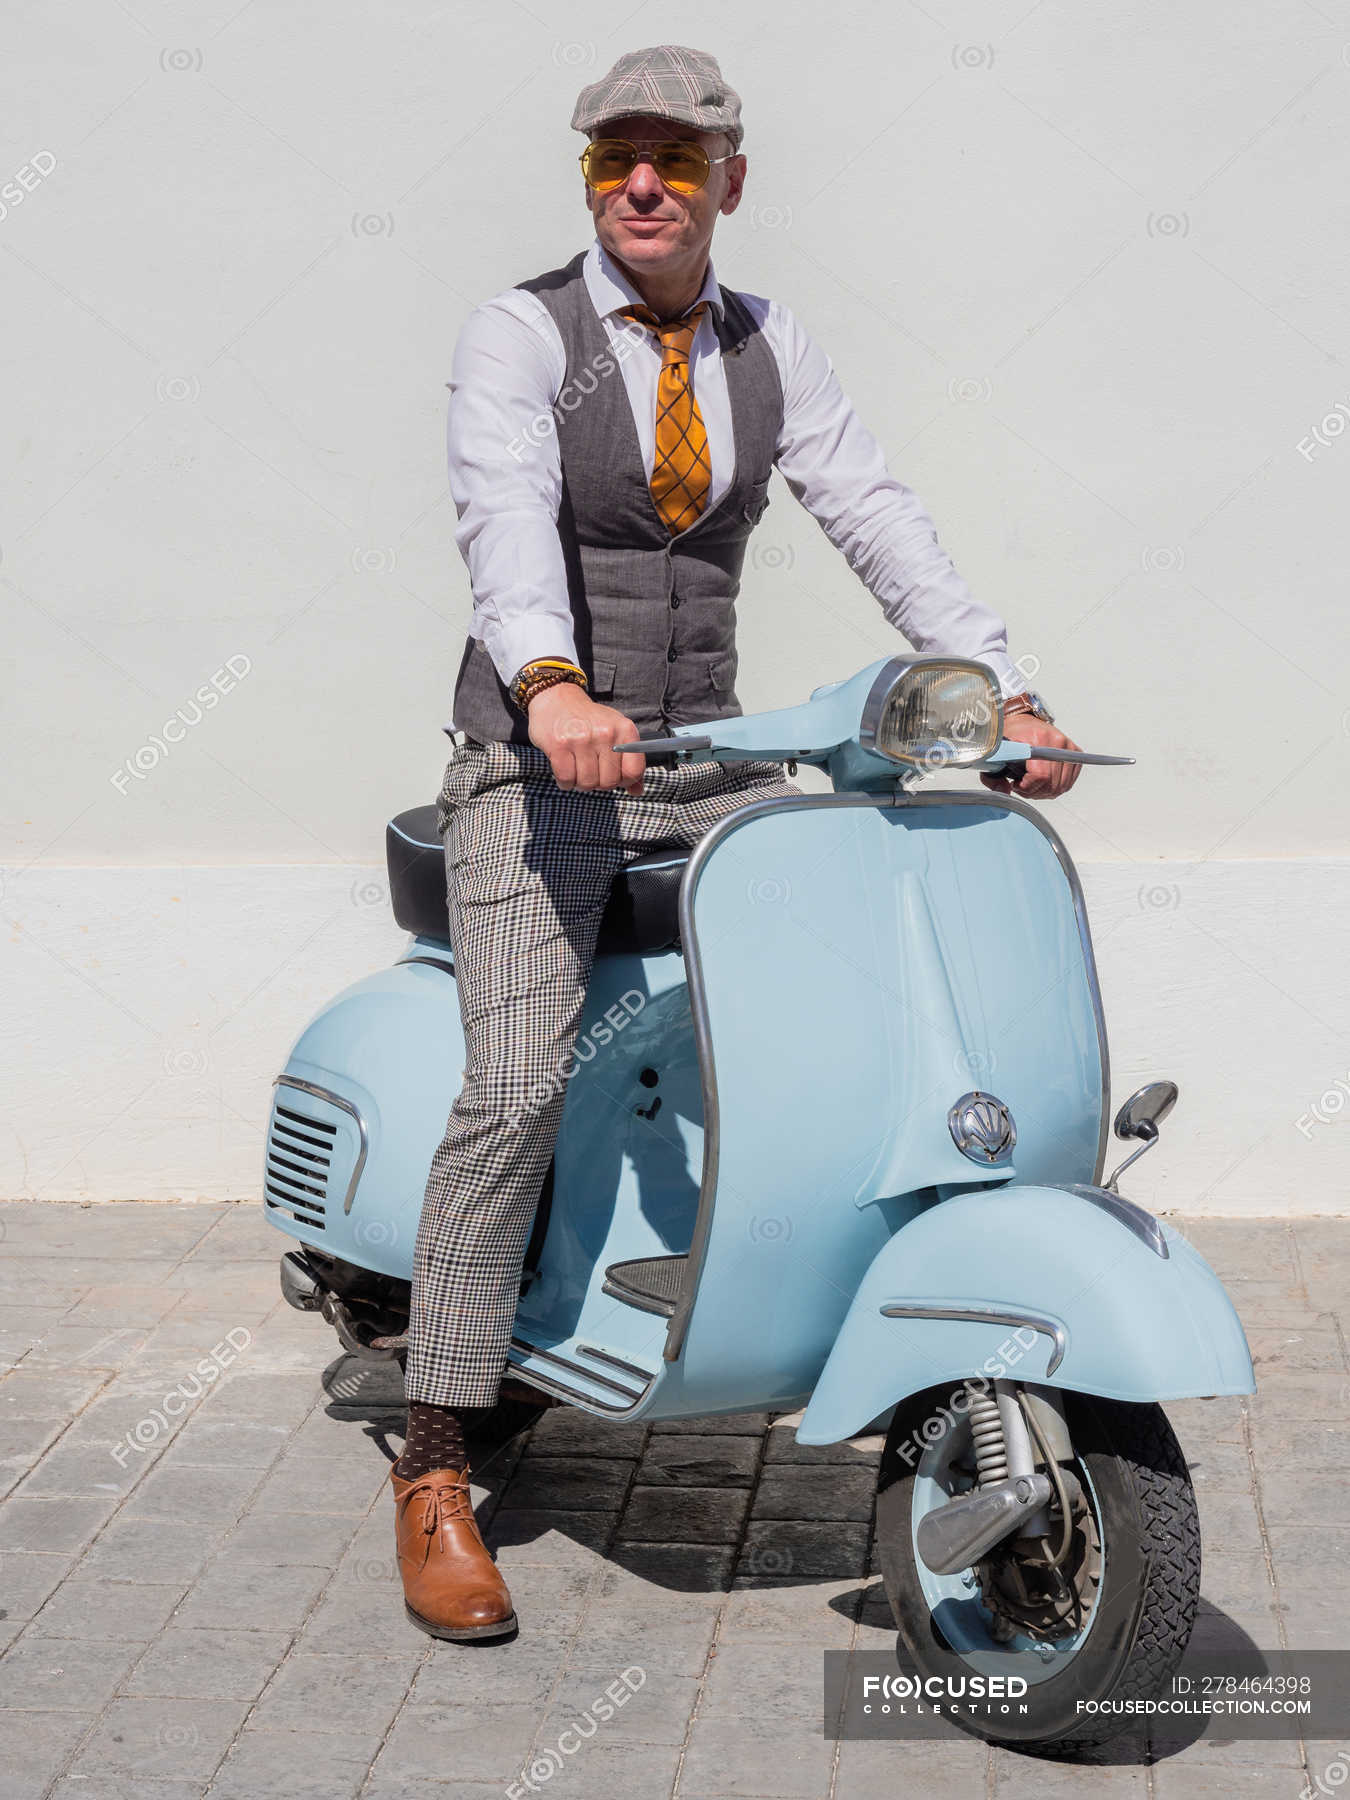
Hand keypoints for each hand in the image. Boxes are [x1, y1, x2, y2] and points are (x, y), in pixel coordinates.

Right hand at [527, 683, 646, 794]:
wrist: (557, 698)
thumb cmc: (589, 720)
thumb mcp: (615, 732)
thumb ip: (629, 761)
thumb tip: (637, 791)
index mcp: (625, 729)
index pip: (633, 771)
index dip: (625, 781)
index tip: (615, 776)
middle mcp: (606, 733)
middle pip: (609, 782)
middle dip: (599, 783)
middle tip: (591, 771)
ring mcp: (582, 739)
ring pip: (587, 783)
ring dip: (580, 783)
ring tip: (577, 769)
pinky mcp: (559, 745)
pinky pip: (566, 779)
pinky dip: (565, 782)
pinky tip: (565, 769)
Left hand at [981, 711, 1081, 799]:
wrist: (1025, 722)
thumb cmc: (1012, 735)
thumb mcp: (997, 752)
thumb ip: (993, 774)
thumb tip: (1002, 791)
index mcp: (1037, 738)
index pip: (1040, 774)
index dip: (1027, 786)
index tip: (1017, 783)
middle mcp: (1057, 741)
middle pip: (1051, 783)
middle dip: (1034, 791)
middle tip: (1022, 786)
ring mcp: (1068, 747)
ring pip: (1061, 786)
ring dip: (1044, 792)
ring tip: (1031, 785)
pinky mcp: (1074, 753)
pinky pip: (1068, 782)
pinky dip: (1055, 788)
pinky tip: (1042, 782)